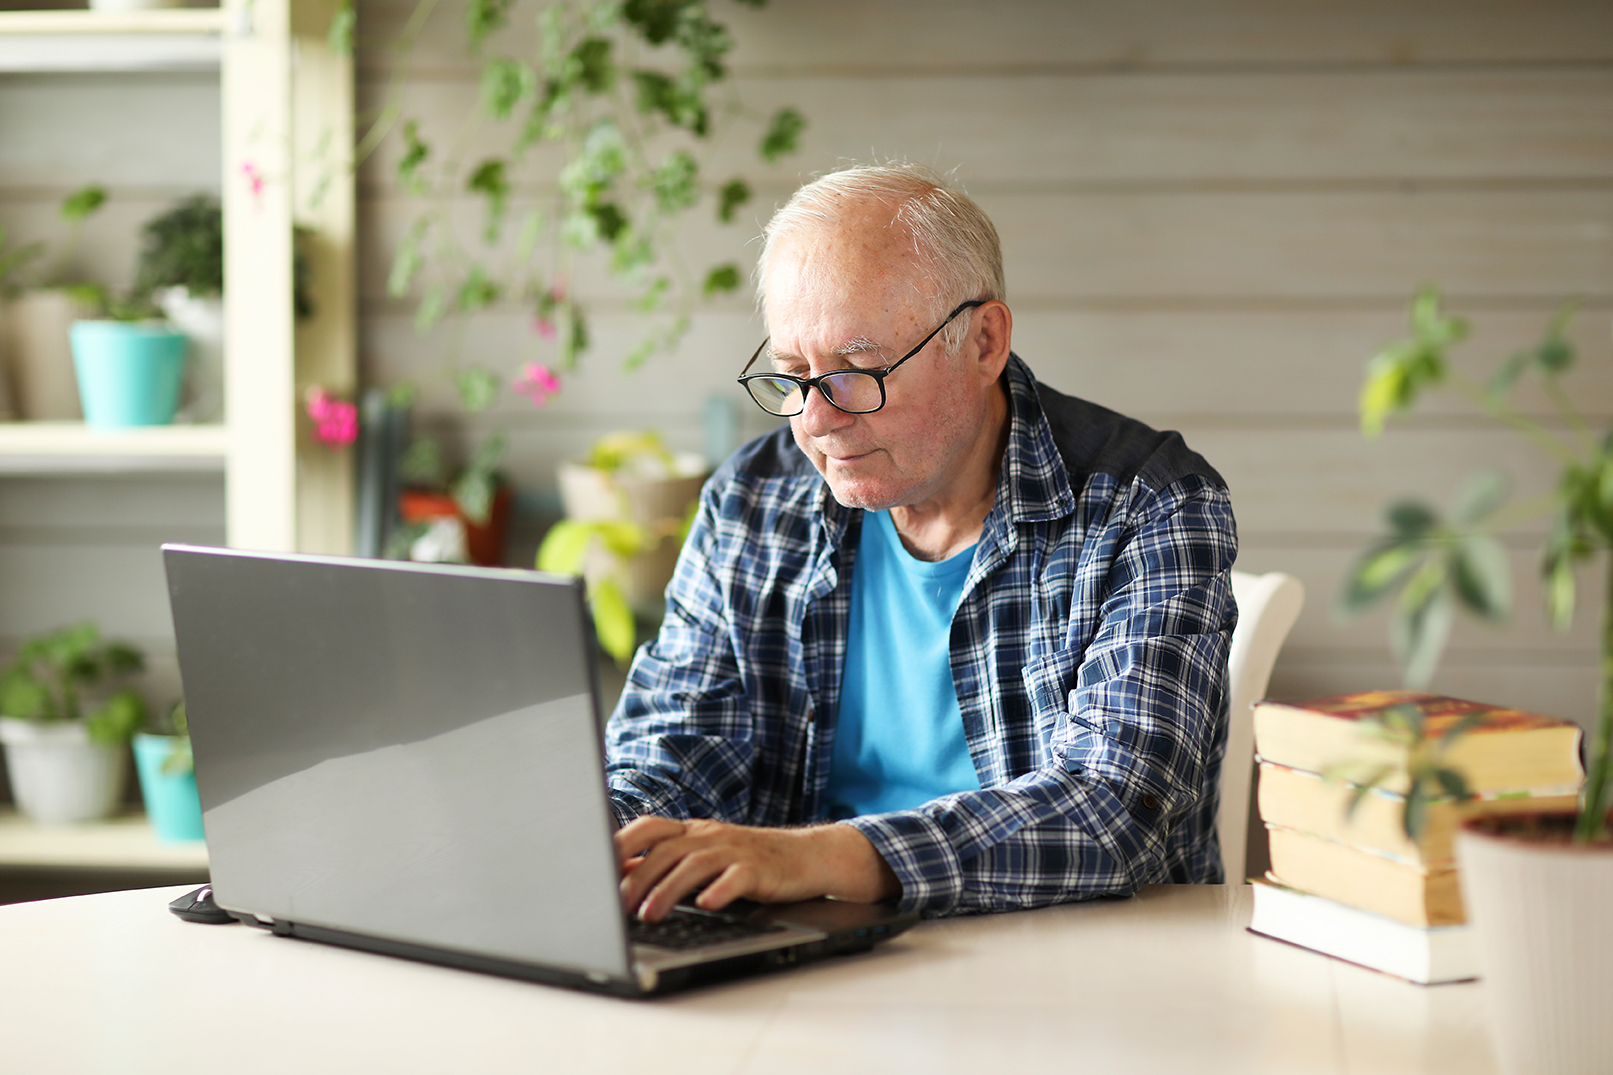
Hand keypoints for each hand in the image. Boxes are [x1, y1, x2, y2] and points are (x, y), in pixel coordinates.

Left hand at [614, 816, 899, 921]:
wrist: (807, 856)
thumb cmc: (749, 860)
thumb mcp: (705, 856)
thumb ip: (668, 862)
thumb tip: (621, 874)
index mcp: (692, 831)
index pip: (650, 827)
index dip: (622, 843)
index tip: (597, 865)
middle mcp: (710, 836)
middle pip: (666, 850)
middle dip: (638, 878)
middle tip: (618, 905)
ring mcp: (735, 850)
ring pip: (694, 864)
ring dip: (667, 890)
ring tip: (649, 915)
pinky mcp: (759, 869)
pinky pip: (736, 877)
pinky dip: (719, 890)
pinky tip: (707, 904)